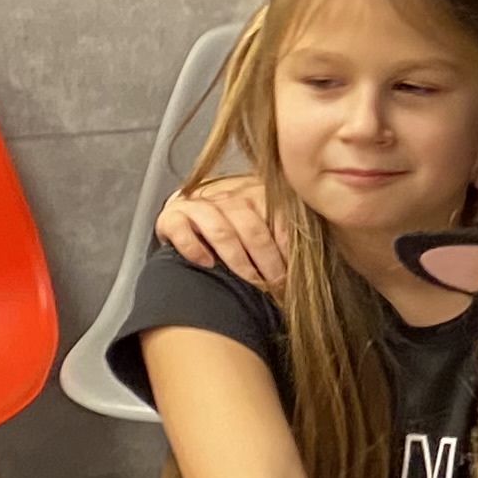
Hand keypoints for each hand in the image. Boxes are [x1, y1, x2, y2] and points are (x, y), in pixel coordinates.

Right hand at [161, 173, 289, 291]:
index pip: (278, 217)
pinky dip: (194, 248)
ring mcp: (198, 205)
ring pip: (221, 231)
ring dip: (239, 260)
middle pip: (252, 228)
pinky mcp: (171, 217)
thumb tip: (307, 263)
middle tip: (277, 284)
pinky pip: (182, 231)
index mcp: (254, 192)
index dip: (288, 247)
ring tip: (250, 280)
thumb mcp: (259, 223)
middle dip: (268, 260)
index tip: (295, 272)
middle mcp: (227, 195)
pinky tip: (207, 264)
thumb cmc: (232, 226)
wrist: (187, 214)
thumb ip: (279, 233)